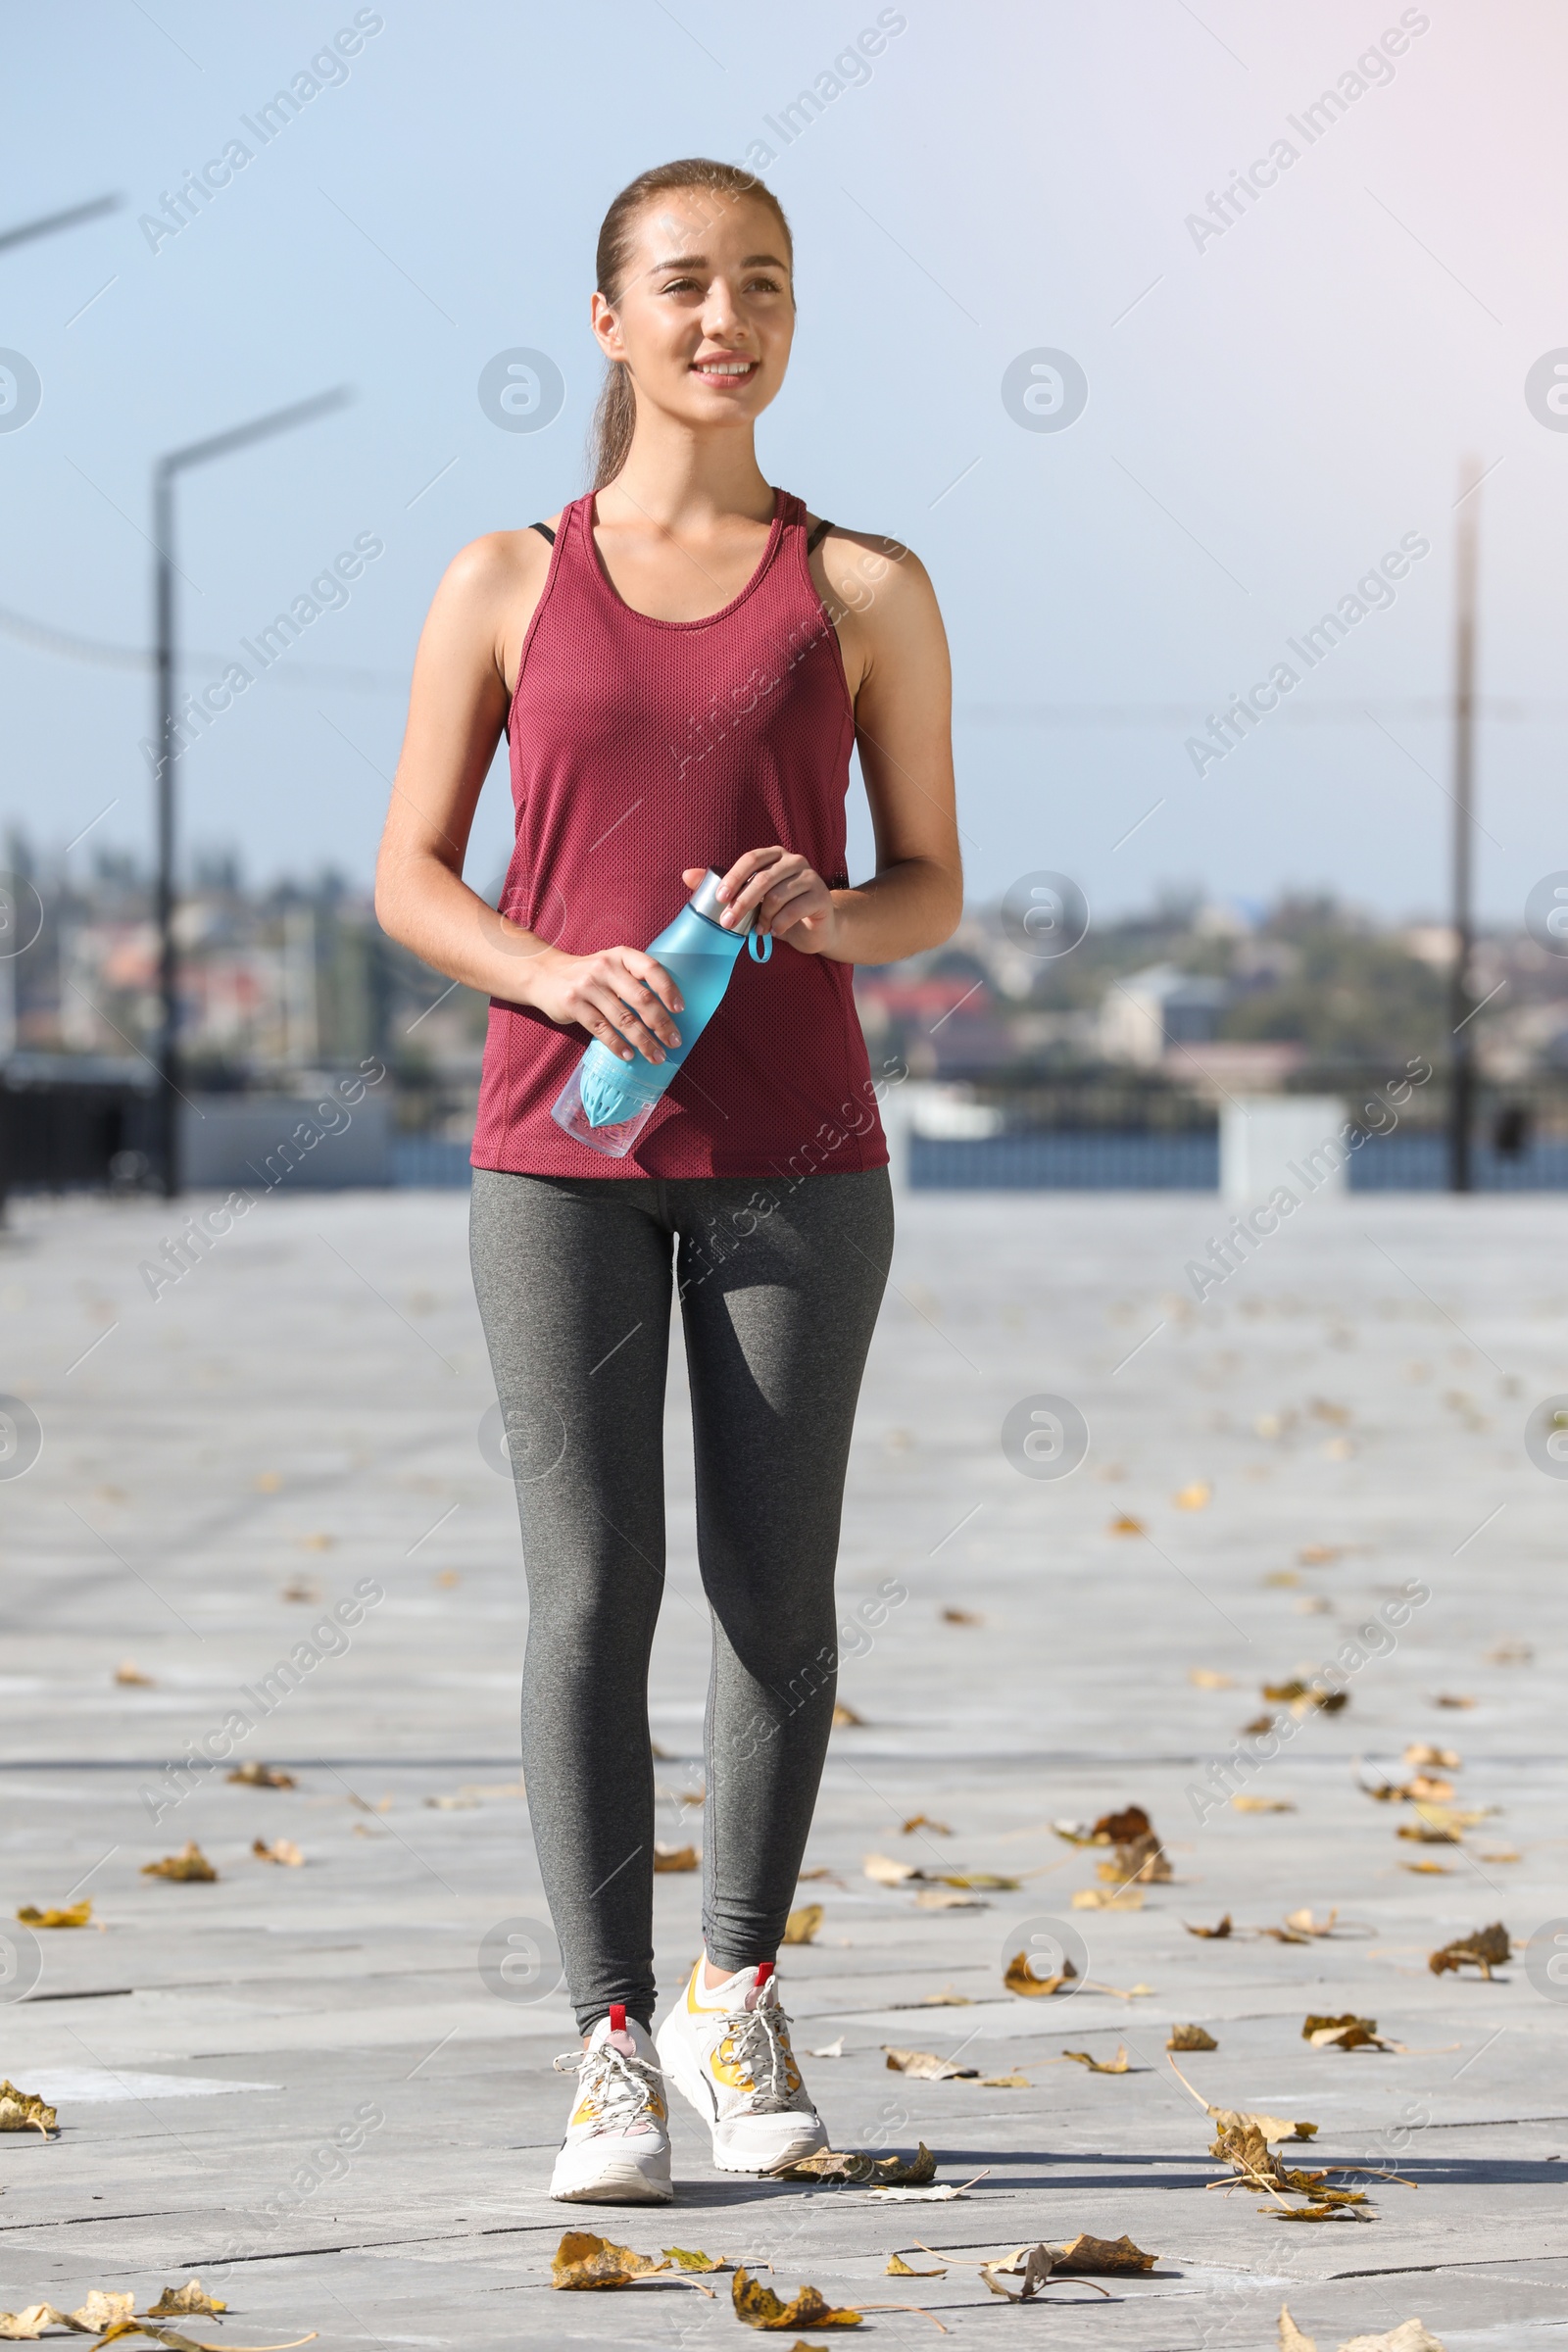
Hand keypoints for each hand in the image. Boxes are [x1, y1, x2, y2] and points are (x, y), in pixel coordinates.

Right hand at [528, 944, 683, 1063]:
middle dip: (662, 1024)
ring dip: (644, 1041)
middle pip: (641, 999)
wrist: (545, 975)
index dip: (669, 990)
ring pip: (623, 1019)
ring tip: (656, 1056)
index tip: (680, 1010)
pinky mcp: (573, 1004)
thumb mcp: (611, 966)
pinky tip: (628, 1055)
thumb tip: (667, 1013)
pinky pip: (601, 1029)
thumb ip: (634, 980)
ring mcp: (587, 985)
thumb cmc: (589, 975)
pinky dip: (617, 1044)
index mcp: (621, 956)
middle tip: (674, 1042)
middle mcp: (605, 967)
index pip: (652, 969)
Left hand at [684, 849, 836, 952]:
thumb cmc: (780, 909)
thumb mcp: (751, 898)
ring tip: (758, 930)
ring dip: (762, 917)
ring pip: (777, 896)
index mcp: (774, 855)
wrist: (815, 927)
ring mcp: (810, 877)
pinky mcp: (821, 897)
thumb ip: (724, 886)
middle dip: (742, 903)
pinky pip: (794, 910)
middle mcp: (794, 861)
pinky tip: (774, 931)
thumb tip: (687, 875)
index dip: (734, 877)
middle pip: (762, 878)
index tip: (720, 898)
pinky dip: (779, 924)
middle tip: (727, 923)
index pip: (751, 859)